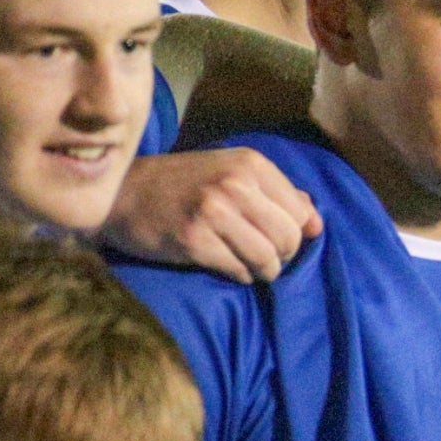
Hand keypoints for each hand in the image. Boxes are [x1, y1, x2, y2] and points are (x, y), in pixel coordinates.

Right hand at [99, 149, 321, 281]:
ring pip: (267, 258)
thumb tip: (316, 224)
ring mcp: (213, 213)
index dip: (296, 232)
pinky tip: (230, 268)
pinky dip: (241, 276)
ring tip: (253, 267)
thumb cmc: (183, 183)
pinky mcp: (193, 241)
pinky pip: (238, 271)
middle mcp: (234, 185)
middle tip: (268, 257)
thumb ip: (278, 193)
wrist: (123, 192)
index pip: (300, 211)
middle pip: (288, 237)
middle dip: (283, 255)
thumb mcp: (231, 172)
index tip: (280, 238)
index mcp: (251, 164)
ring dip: (265, 270)